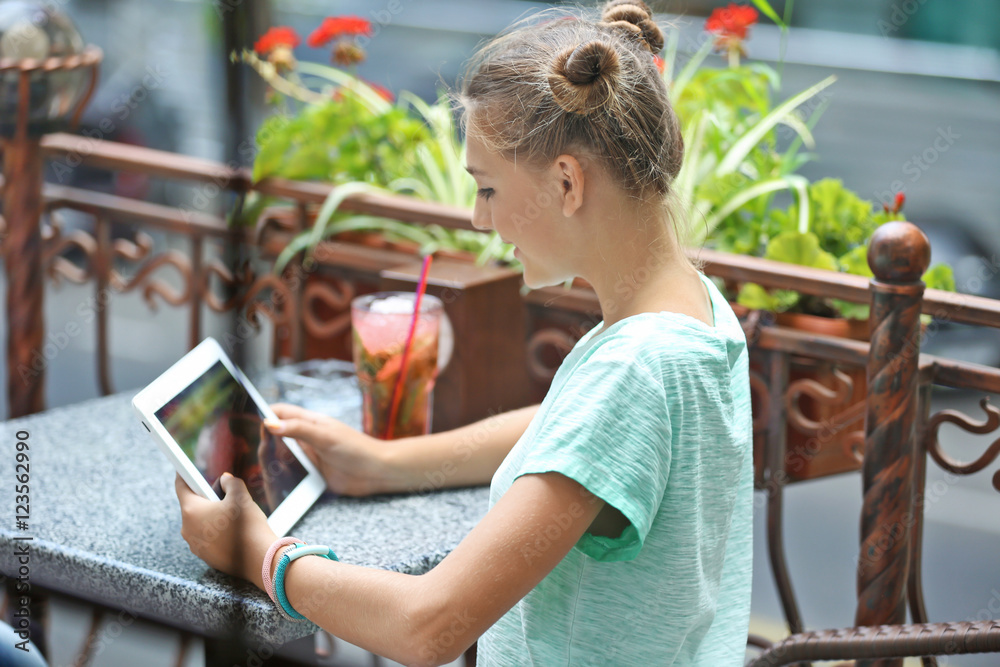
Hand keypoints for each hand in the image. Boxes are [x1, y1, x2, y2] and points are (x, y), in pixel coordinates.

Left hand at [174, 472, 276, 586]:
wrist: (259, 559)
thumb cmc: (248, 525)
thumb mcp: (241, 495)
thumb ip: (230, 482)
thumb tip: (225, 480)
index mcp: (191, 511)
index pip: (181, 487)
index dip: (185, 475)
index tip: (187, 469)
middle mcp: (187, 529)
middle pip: (193, 506)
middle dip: (207, 499)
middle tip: (225, 496)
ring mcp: (195, 545)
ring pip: (200, 523)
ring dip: (212, 517)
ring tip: (234, 517)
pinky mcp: (205, 557)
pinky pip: (207, 538)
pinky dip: (217, 532)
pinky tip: (234, 532)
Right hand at [266, 403, 390, 496]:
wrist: (377, 473)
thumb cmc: (356, 449)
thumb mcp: (325, 437)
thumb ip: (298, 430)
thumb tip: (270, 423)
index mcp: (311, 422)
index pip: (281, 412)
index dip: (266, 415)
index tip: (253, 425)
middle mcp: (307, 437)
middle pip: (278, 435)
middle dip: (266, 442)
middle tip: (261, 453)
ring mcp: (310, 455)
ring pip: (282, 455)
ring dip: (272, 460)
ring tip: (266, 468)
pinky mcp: (313, 473)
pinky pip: (292, 472)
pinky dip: (282, 475)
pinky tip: (275, 481)